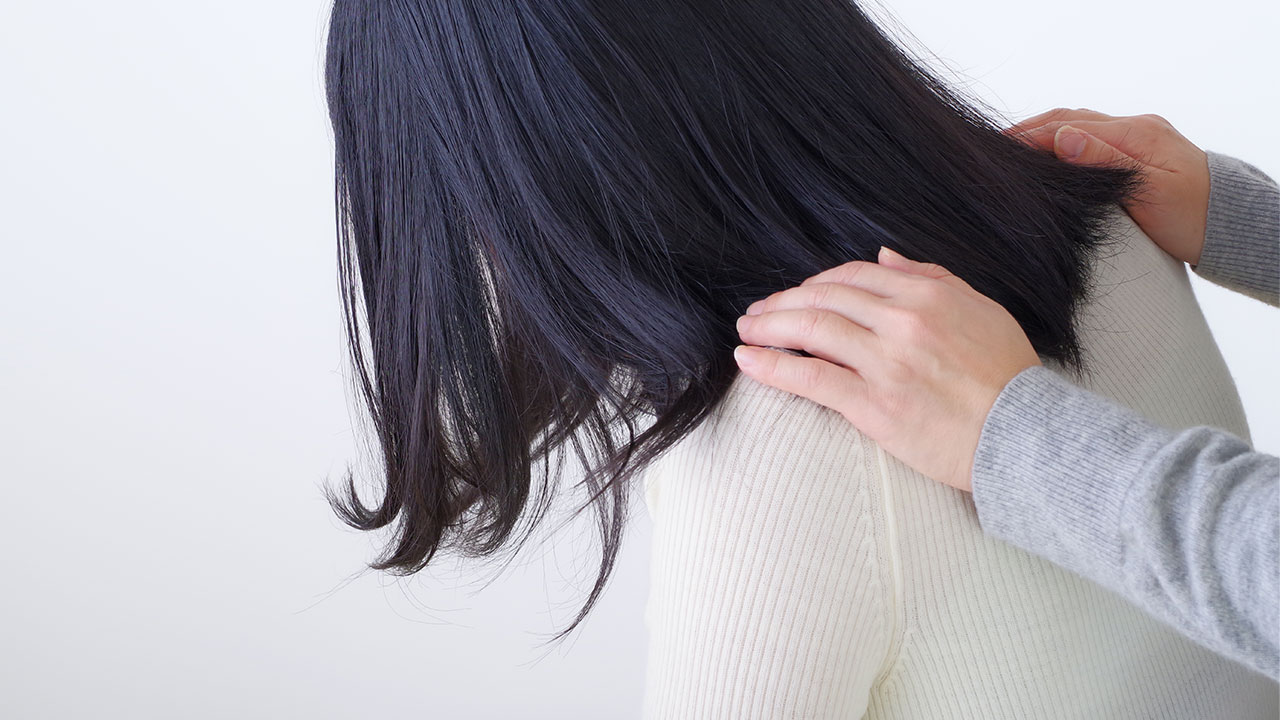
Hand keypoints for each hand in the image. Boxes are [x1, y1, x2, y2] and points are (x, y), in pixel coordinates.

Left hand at [733, 247, 1040, 491]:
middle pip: (823, 299)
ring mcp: (886, 363)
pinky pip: (810, 379)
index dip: (816, 284)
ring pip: (811, 331)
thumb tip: (884, 257)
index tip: (796, 295)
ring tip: (745, 332)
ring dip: (768, 327)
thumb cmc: (1008, 378)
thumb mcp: (981, 311)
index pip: (853, 277)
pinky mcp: (874, 406)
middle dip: (782, 303)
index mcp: (927, 295)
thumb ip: (932, 278)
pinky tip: (748, 361)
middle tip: (756, 312)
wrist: (1026, 438)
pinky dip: (772, 366)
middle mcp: (903, 322)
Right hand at [1004, 108, 1209, 265]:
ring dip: (1041, 137)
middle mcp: (1133, 128)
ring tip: (1008, 154)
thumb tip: (1061, 137)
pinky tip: (1042, 160)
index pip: (1067, 126)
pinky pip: (1088, 139)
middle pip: (1067, 119)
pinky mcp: (1135, 152)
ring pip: (1076, 127)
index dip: (1027, 138)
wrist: (1229, 226)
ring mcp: (1135, 138)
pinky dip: (1059, 145)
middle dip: (1027, 132)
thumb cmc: (1192, 218)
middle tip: (990, 150)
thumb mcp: (1149, 192)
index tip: (994, 151)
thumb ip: (1105, 162)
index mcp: (1135, 134)